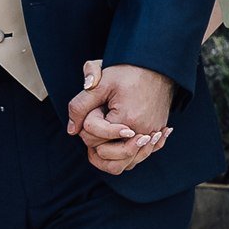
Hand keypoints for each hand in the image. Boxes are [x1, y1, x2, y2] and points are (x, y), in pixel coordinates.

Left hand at [67, 60, 173, 174]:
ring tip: (106, 142)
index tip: (96, 109)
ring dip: (113, 155)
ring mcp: (151, 134)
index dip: (87, 126)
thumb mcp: (100, 84)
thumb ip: (80, 106)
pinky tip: (123, 143)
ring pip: (126, 163)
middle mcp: (141, 132)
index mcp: (126, 120)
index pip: (93, 140)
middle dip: (98, 143)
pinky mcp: (157, 133)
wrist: (157, 65)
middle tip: (99, 124)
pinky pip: (142, 155)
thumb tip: (72, 130)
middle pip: (108, 157)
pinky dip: (131, 154)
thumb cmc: (128, 71)